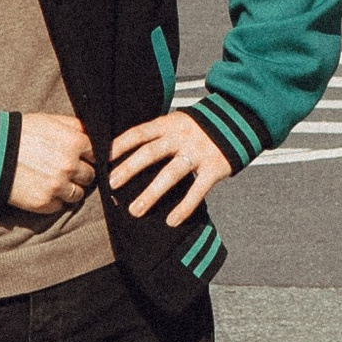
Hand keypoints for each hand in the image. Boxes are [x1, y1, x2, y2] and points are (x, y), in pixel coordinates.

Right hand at [7, 110, 96, 218]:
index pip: (97, 154)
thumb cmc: (20, 133)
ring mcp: (59, 186)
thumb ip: (75, 126)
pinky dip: (54, 199)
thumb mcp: (50, 120)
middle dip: (80, 173)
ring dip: (70, 189)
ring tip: (54, 181)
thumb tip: (91, 132)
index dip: (87, 155)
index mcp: (75, 143)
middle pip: (90, 176)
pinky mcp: (46, 203)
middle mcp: (70, 166)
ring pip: (78, 194)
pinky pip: (60, 205)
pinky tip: (43, 188)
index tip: (78, 156)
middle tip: (64, 169)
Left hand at [106, 110, 232, 228]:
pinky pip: (197, 190)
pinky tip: (171, 221)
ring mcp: (198, 152)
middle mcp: (182, 136)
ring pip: (171, 174)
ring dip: (151, 194)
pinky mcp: (214, 168)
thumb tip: (127, 152)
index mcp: (169, 124)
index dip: (120, 145)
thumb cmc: (199, 127)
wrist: (238, 120)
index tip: (103, 159)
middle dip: (129, 170)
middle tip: (111, 185)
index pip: (140, 133)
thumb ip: (157, 135)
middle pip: (151, 153)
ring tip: (134, 210)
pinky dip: (184, 207)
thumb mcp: (177, 122)